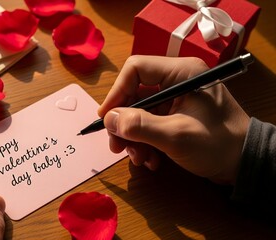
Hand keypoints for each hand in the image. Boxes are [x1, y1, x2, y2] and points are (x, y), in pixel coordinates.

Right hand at [98, 55, 249, 183]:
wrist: (244, 163)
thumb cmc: (217, 144)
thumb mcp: (176, 136)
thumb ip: (140, 126)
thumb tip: (109, 120)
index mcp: (181, 73)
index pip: (135, 69)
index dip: (117, 92)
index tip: (106, 118)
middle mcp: (177, 81)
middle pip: (135, 94)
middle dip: (124, 123)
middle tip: (116, 147)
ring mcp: (176, 98)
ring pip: (140, 112)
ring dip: (134, 137)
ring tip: (139, 159)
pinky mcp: (176, 114)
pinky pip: (151, 123)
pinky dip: (146, 142)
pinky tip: (152, 160)